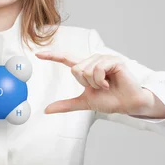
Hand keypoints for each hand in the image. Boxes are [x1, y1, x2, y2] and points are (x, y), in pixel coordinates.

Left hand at [35, 51, 153, 115]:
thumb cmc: (109, 100)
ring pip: (86, 70)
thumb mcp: (84, 102)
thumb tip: (47, 110)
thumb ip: (66, 105)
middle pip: (76, 69)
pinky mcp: (113, 60)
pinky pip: (98, 69)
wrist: (127, 104)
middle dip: (86, 83)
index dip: (52, 56)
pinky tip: (110, 84)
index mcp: (86, 68)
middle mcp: (93, 60)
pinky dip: (102, 81)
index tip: (38, 54)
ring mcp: (103, 59)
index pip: (66, 59)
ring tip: (106, 86)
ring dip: (95, 83)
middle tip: (99, 88)